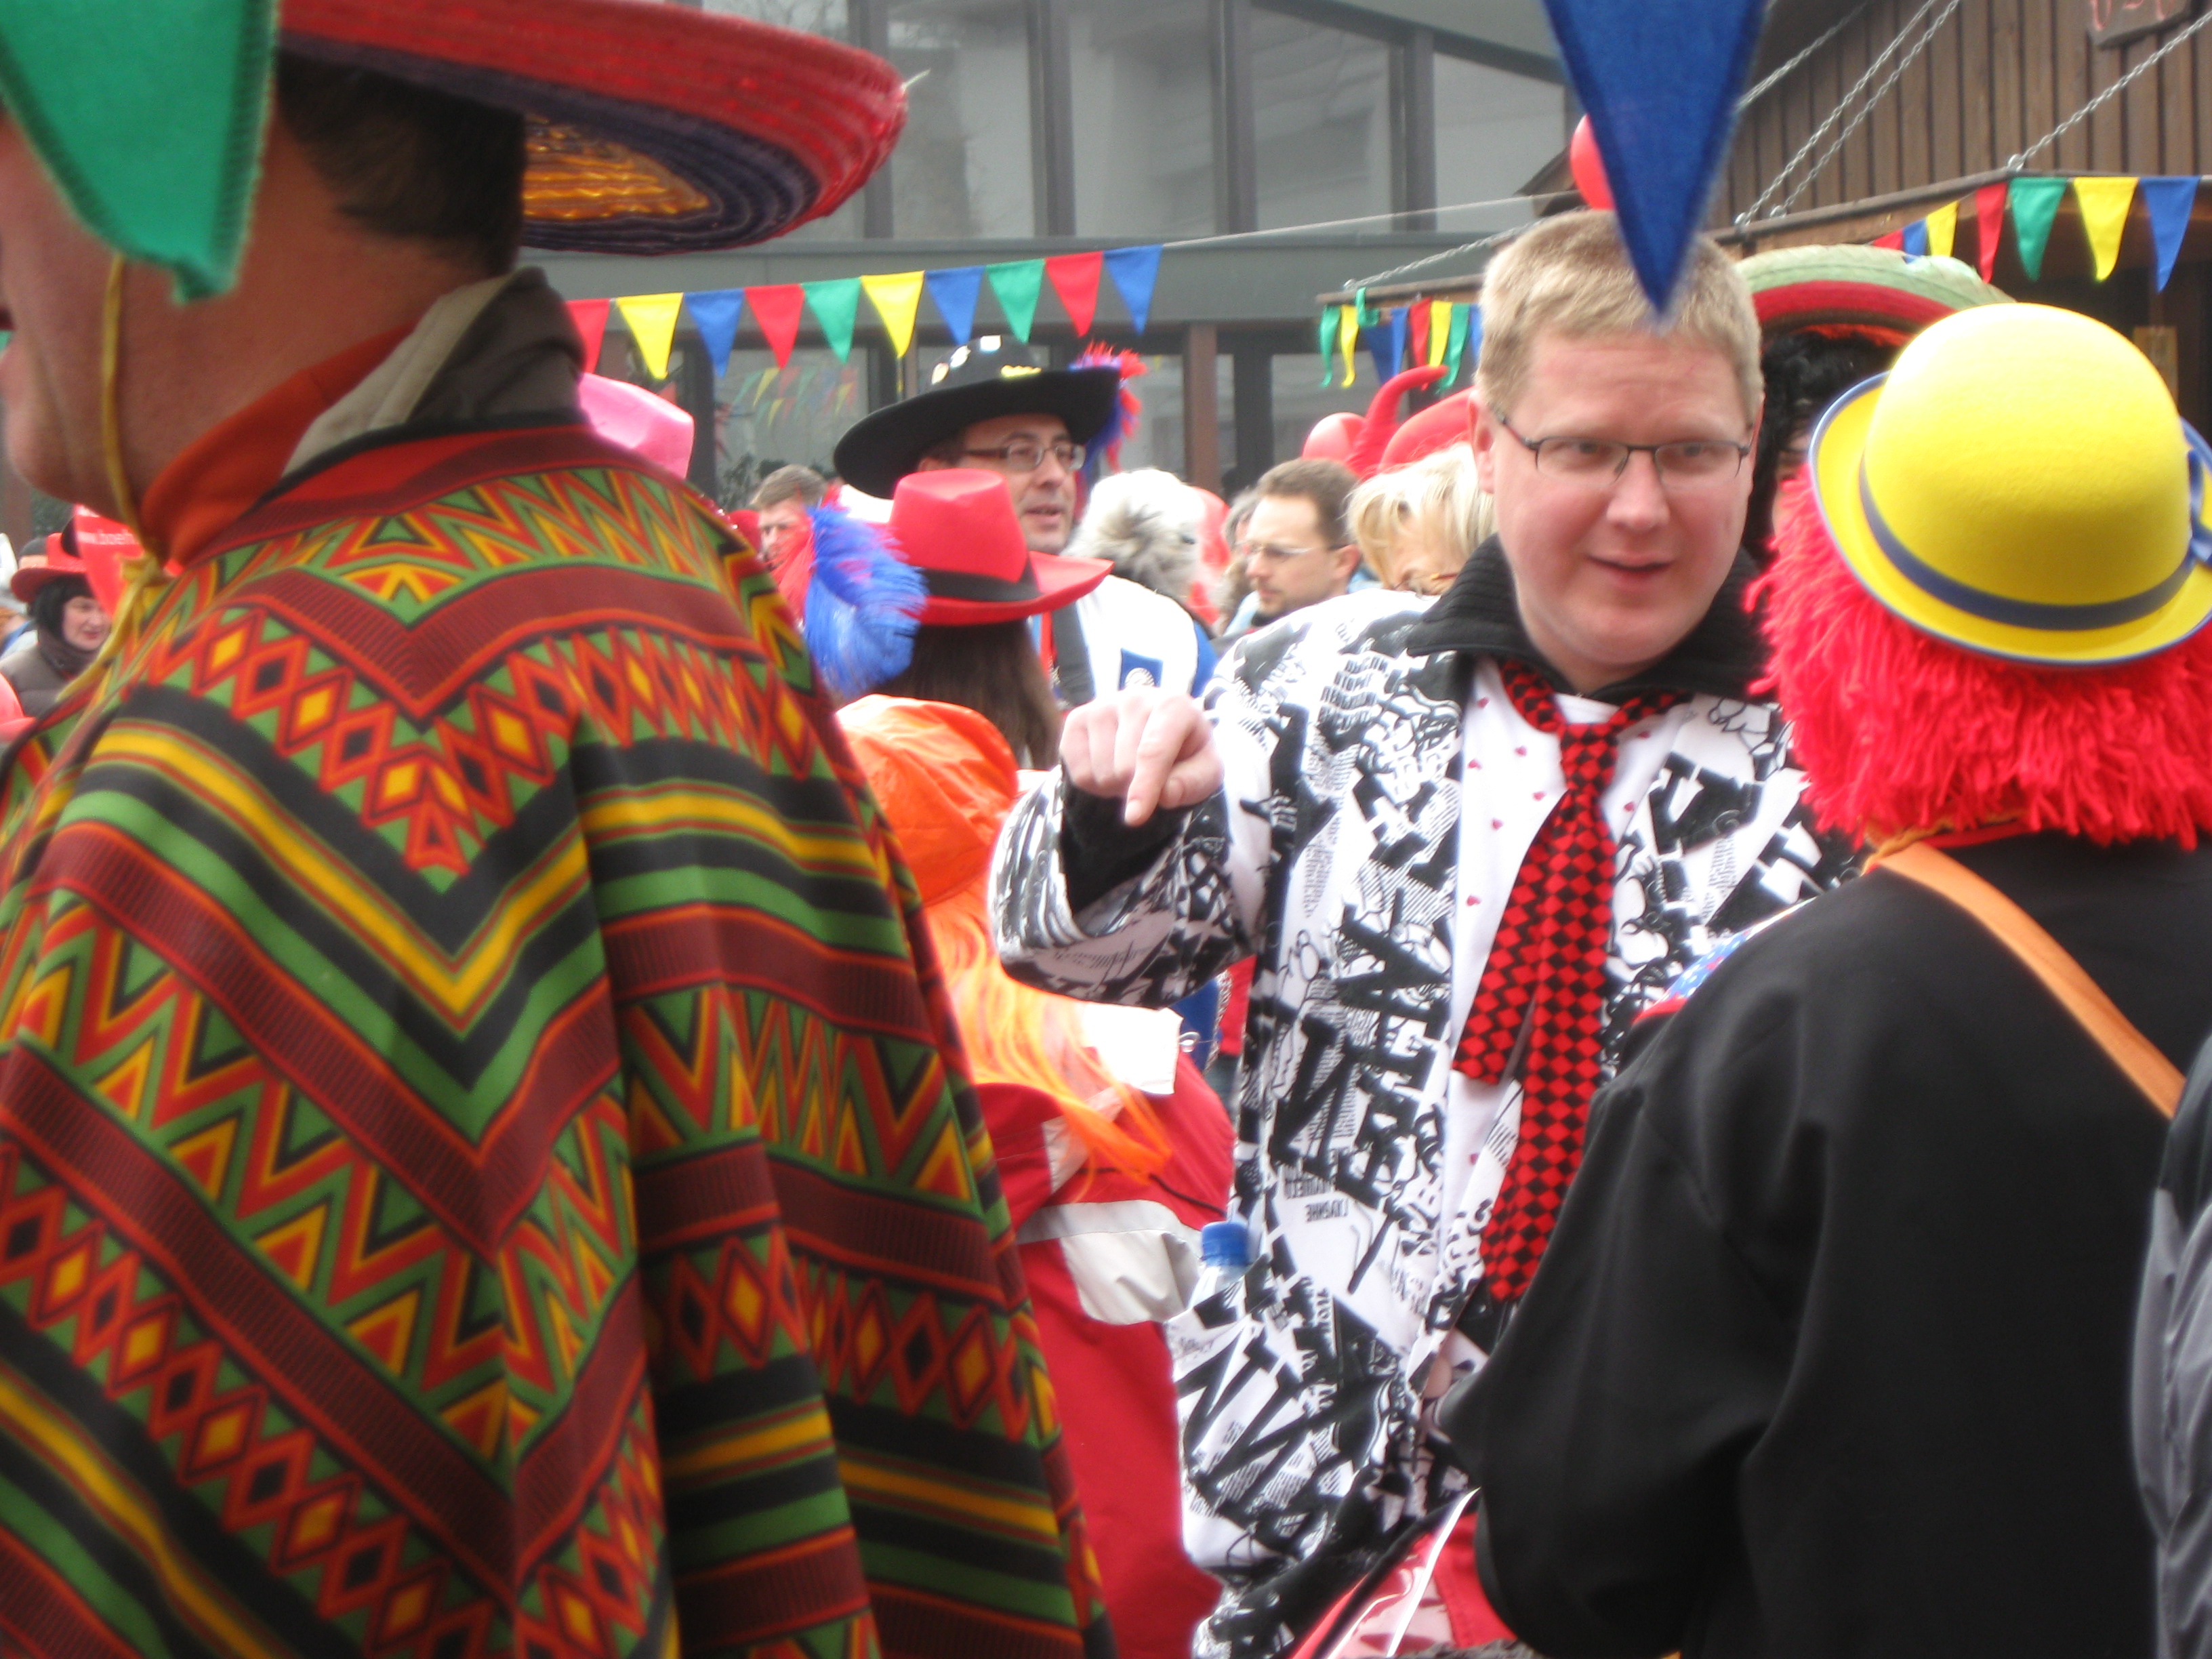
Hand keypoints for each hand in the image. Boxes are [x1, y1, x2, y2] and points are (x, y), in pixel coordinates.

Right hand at [1060, 689, 1223, 826]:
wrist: (1160, 732)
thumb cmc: (1185, 753)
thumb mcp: (1205, 772)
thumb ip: (1191, 784)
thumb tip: (1164, 795)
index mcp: (1172, 706)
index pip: (1153, 751)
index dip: (1144, 787)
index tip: (1136, 818)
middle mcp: (1134, 698)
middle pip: (1123, 768)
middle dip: (1135, 789)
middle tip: (1150, 780)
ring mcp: (1101, 706)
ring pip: (1099, 772)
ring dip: (1115, 787)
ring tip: (1131, 772)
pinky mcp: (1076, 720)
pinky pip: (1078, 772)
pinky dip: (1095, 784)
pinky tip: (1110, 767)